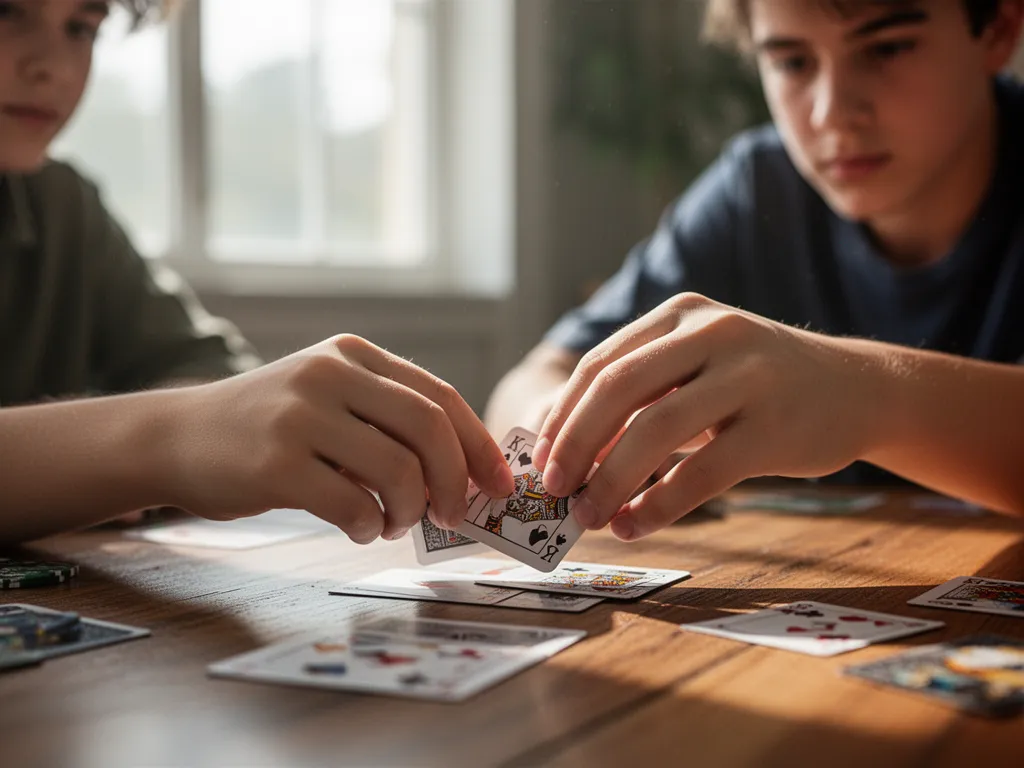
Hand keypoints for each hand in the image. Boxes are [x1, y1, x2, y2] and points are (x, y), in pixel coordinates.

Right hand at [161, 335, 514, 542]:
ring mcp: (300, 415)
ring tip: (393, 523)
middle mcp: (330, 374)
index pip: (440, 398)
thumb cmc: (268, 427)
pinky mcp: (275, 462)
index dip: (479, 446)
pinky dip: (369, 526)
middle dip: (453, 480)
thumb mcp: (328, 398)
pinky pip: (352, 504)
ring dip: (409, 510)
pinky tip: (360, 529)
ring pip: (396, 469)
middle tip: (451, 514)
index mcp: (353, 355)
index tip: (499, 486)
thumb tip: (462, 475)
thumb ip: (386, 421)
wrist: (176, 436)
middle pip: (428, 428)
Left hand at [533, 293, 882, 539]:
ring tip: (590, 517)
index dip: (563, 416)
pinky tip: (636, 526)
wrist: (860, 387)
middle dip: (575, 445)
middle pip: (617, 389)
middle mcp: (712, 332)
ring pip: (655, 430)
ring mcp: (748, 376)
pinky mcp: (776, 426)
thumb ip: (646, 393)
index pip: (601, 364)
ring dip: (610, 480)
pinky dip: (660, 505)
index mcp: (682, 314)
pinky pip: (702, 472)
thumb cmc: (761, 383)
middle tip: (553, 491)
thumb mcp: (703, 363)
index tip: (541, 461)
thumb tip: (572, 454)